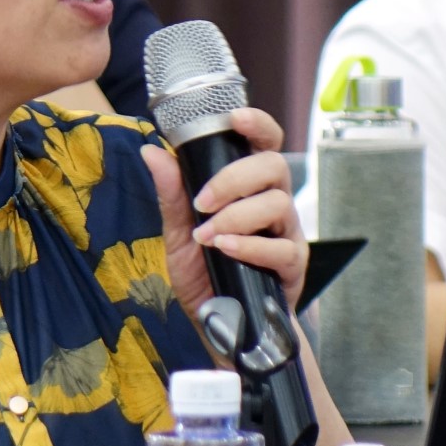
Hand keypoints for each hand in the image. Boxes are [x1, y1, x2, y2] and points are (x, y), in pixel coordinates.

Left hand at [142, 107, 308, 317]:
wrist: (219, 327)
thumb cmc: (204, 274)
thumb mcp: (178, 234)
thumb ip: (172, 194)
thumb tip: (151, 150)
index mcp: (251, 187)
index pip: (265, 143)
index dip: (257, 124)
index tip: (235, 118)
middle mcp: (274, 203)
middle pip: (275, 166)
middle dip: (235, 178)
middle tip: (202, 202)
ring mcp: (287, 233)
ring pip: (278, 204)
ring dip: (236, 216)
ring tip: (207, 237)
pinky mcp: (293, 266)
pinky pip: (281, 247)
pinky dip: (250, 245)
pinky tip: (226, 249)